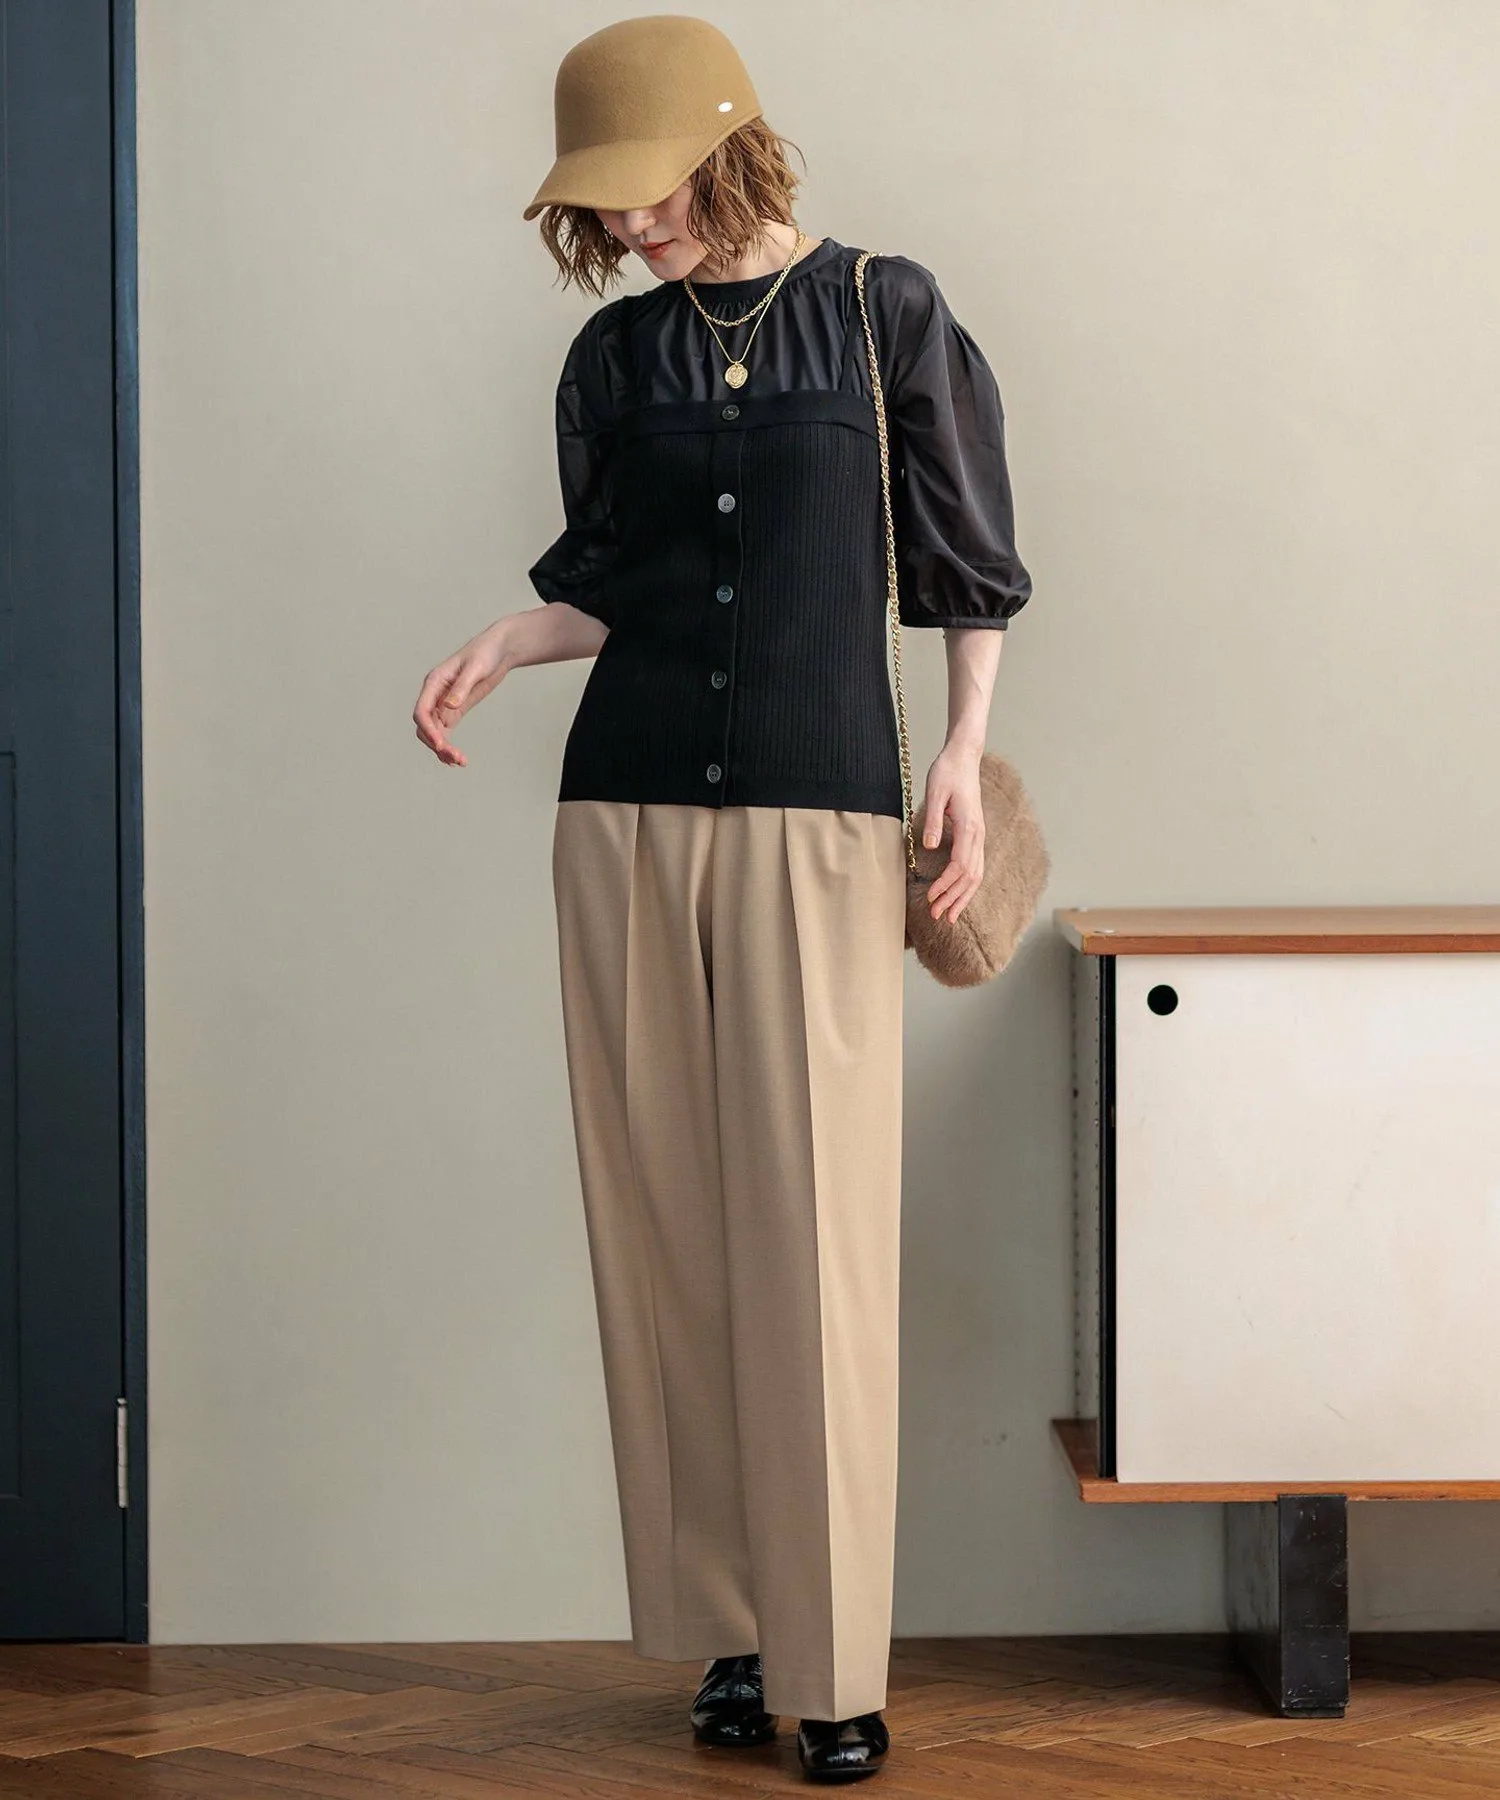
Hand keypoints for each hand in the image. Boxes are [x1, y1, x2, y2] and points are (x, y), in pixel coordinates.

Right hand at [412, 621, 510, 766]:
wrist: (499, 649)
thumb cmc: (486, 653)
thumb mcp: (476, 668)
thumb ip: (462, 687)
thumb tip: (449, 706)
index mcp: (434, 682)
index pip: (422, 711)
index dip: (428, 730)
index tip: (441, 745)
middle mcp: (434, 695)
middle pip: (425, 725)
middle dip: (436, 743)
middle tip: (455, 759)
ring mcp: (443, 704)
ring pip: (434, 732)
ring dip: (442, 749)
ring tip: (460, 762)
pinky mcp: (455, 710)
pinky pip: (445, 731)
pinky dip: (447, 746)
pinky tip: (456, 759)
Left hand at [919, 742, 984, 923]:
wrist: (964, 757)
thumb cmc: (947, 772)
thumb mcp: (935, 792)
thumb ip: (933, 820)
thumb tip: (929, 846)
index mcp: (970, 827)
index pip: (960, 866)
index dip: (946, 885)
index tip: (931, 898)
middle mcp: (979, 835)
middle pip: (970, 877)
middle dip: (954, 899)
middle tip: (937, 916)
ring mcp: (980, 836)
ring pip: (977, 875)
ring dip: (963, 897)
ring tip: (950, 915)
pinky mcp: (976, 835)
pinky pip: (976, 866)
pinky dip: (968, 885)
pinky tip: (959, 895)